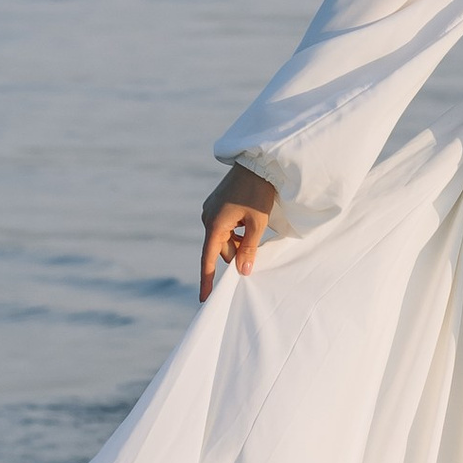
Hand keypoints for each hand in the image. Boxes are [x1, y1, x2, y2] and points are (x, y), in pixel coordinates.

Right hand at [199, 166, 277, 299]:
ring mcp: (210, 210)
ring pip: (224, 239)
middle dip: (237, 251)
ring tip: (254, 224)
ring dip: (238, 240)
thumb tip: (244, 272)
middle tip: (257, 238)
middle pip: (222, 249)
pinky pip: (224, 227)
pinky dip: (236, 230)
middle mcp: (208, 218)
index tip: (204, 299)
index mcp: (215, 224)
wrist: (256, 163)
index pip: (209, 259)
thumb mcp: (258, 223)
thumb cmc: (258, 193)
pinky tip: (248, 218)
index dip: (207, 280)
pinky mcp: (216, 205)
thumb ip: (249, 249)